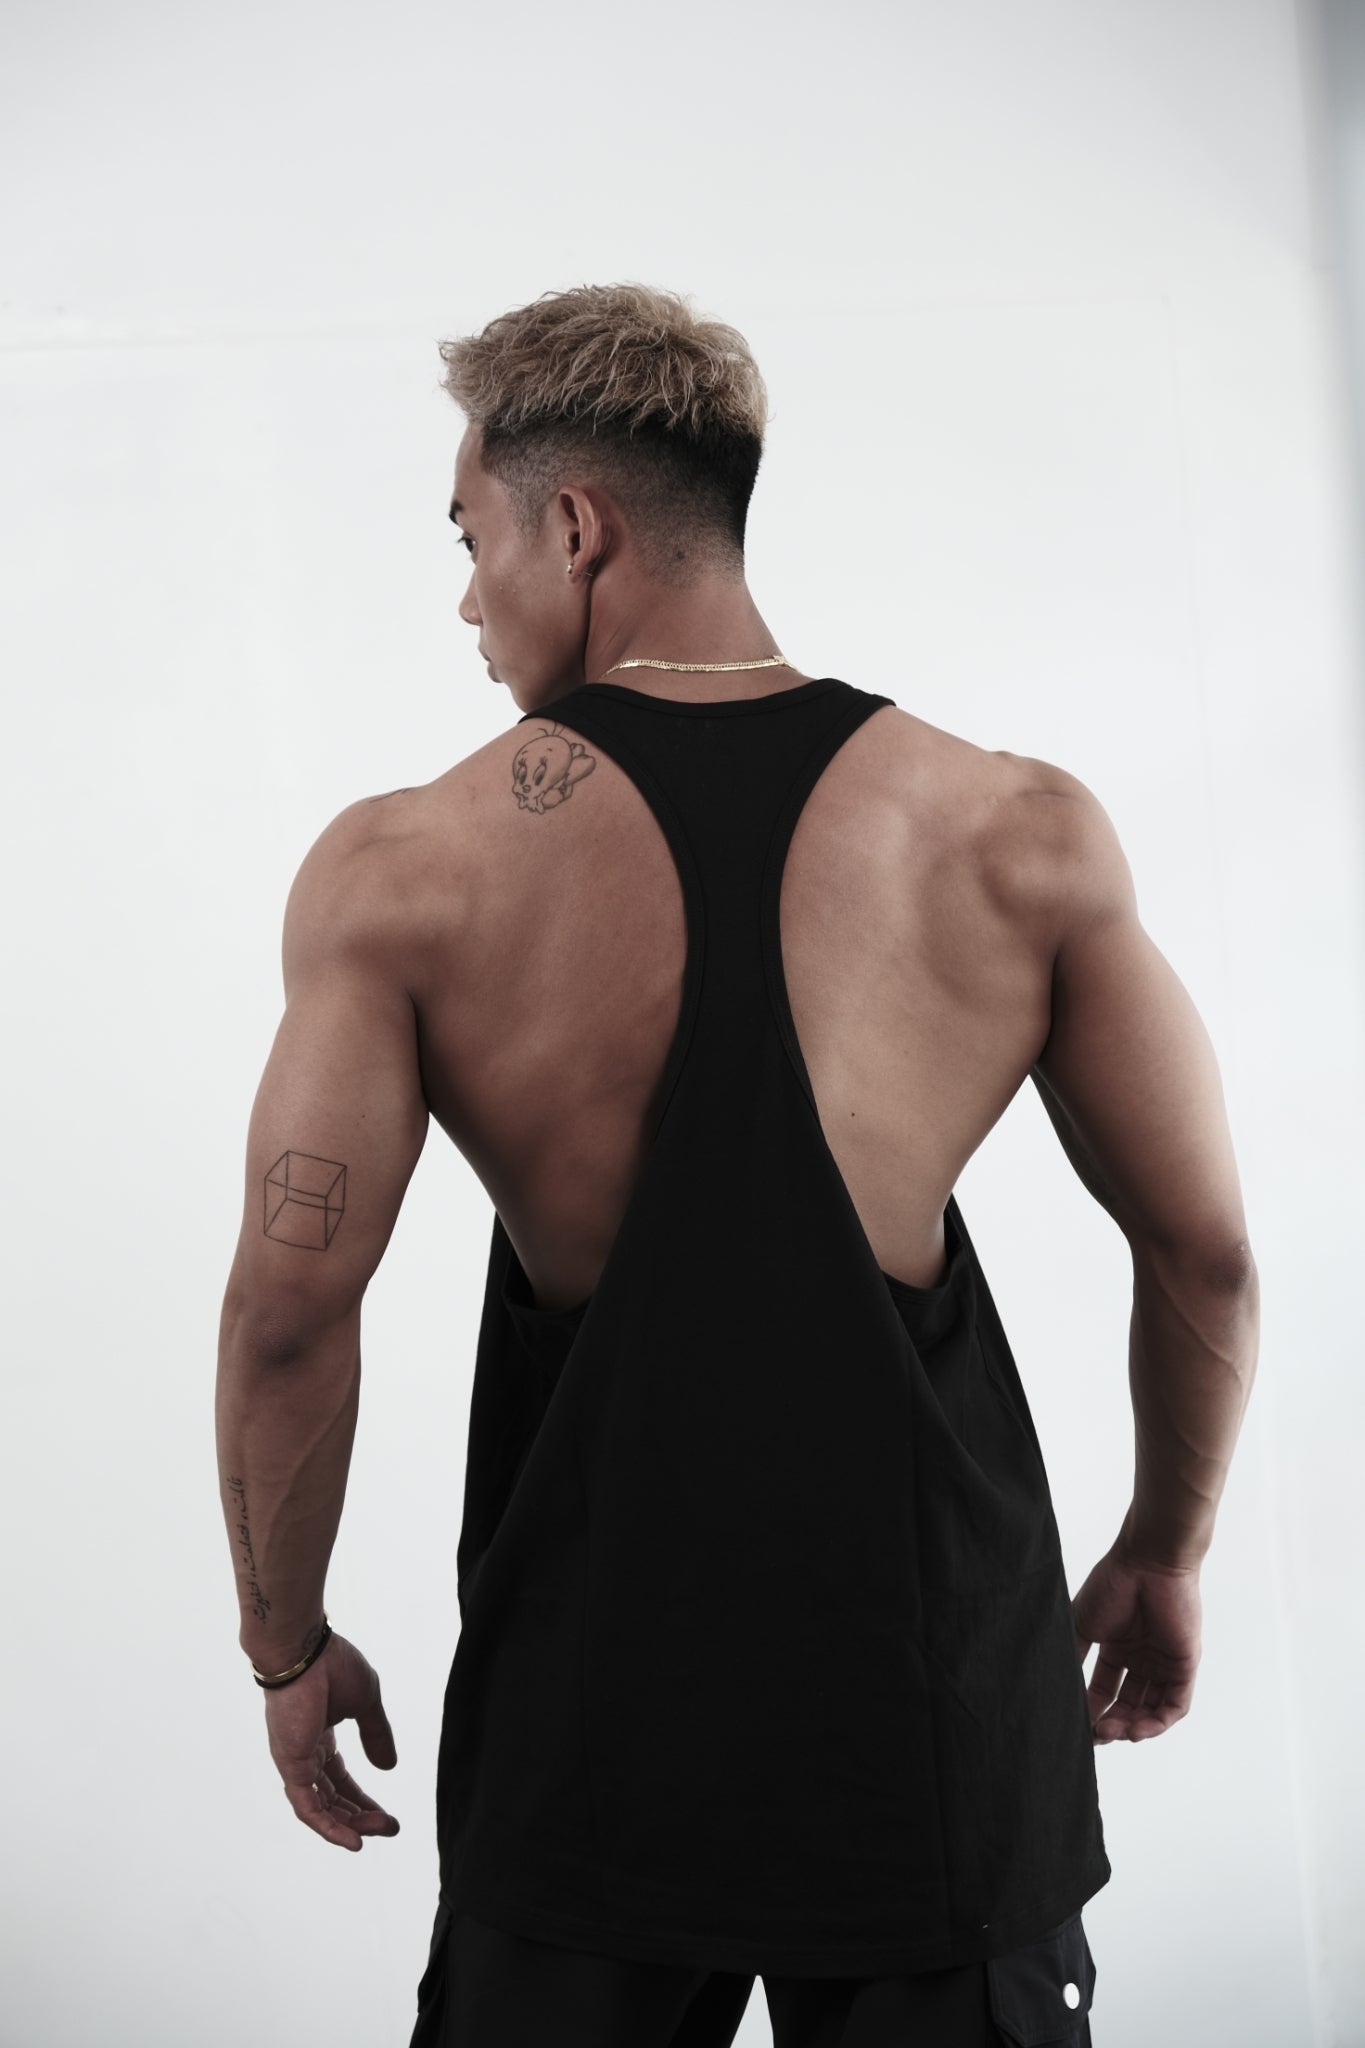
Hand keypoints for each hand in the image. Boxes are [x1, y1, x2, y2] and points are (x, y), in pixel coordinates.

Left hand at [258, 1629, 400, 1850]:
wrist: (304, 1650)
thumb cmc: (332, 1665)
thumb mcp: (366, 1702)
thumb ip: (376, 1735)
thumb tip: (388, 1767)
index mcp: (320, 1737)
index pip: (340, 1780)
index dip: (362, 1799)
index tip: (387, 1814)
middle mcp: (305, 1753)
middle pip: (332, 1798)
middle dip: (360, 1816)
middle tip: (390, 1827)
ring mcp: (296, 1761)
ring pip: (321, 1807)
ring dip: (350, 1824)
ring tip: (379, 1831)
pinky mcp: (291, 1766)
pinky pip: (307, 1807)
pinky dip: (328, 1827)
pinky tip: (352, 1840)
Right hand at [1073, 1540, 1202, 1742]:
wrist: (1147, 1562)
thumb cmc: (1113, 1584)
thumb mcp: (1082, 1623)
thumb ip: (1073, 1654)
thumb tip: (1057, 1686)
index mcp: (1119, 1648)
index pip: (1106, 1690)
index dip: (1093, 1710)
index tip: (1078, 1727)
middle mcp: (1144, 1659)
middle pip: (1129, 1704)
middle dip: (1113, 1723)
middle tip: (1097, 1734)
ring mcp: (1165, 1663)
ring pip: (1152, 1710)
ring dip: (1133, 1727)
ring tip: (1113, 1732)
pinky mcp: (1185, 1665)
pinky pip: (1175, 1705)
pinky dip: (1157, 1723)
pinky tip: (1136, 1730)